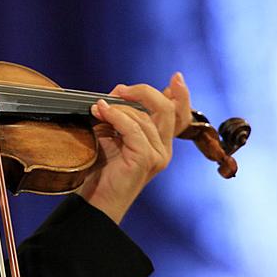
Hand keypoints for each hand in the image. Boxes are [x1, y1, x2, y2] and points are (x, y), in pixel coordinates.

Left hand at [75, 73, 190, 223]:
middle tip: (119, 89)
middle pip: (167, 109)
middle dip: (143, 92)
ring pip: (145, 117)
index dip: (181, 95)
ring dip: (119, 107)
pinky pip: (133, 129)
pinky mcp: (146, 160)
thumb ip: (120, 117)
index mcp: (159, 142)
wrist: (94, 199)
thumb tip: (118, 93)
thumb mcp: (111, 135)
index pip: (179, 115)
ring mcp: (158, 155)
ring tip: (98, 108)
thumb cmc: (101, 169)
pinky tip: (101, 112)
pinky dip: (116, 117)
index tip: (176, 77)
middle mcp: (163, 149)